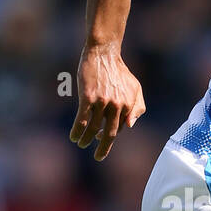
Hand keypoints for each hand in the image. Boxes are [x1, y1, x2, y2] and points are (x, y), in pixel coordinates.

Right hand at [69, 45, 145, 161]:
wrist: (103, 53)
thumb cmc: (118, 70)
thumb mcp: (135, 87)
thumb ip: (137, 106)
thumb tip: (130, 126)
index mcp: (128, 105)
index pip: (119, 127)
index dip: (109, 135)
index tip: (100, 138)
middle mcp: (117, 106)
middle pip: (109, 134)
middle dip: (103, 148)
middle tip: (98, 157)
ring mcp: (102, 102)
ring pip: (93, 128)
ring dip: (86, 140)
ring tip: (81, 144)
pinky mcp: (87, 98)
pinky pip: (81, 120)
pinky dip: (77, 131)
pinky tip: (74, 137)